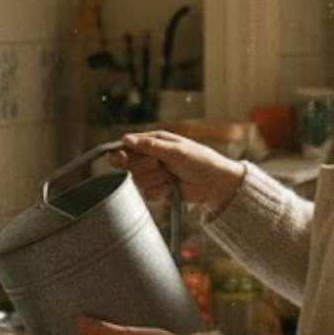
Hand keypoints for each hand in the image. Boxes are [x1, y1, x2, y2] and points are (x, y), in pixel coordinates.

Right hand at [109, 130, 244, 214]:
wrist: (215, 185)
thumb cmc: (200, 161)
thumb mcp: (175, 150)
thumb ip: (150, 146)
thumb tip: (125, 139)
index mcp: (154, 142)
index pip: (128, 145)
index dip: (121, 152)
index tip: (117, 157)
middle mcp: (151, 157)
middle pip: (130, 165)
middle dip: (146, 167)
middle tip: (162, 165)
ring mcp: (154, 175)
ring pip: (138, 181)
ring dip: (156, 180)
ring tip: (171, 177)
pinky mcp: (158, 190)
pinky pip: (148, 194)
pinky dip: (161, 192)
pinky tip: (172, 188)